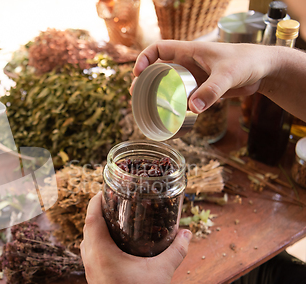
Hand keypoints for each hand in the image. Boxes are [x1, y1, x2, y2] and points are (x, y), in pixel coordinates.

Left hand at [80, 192, 191, 283]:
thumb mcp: (162, 271)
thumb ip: (176, 250)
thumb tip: (187, 233)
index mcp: (101, 252)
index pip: (91, 219)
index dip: (95, 202)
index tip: (102, 192)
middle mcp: (91, 260)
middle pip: (87, 229)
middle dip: (97, 214)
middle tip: (111, 204)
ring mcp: (90, 272)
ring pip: (86, 243)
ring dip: (95, 230)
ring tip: (112, 222)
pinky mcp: (93, 281)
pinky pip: (90, 256)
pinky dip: (96, 245)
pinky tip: (113, 247)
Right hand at [131, 41, 275, 112]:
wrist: (264, 70)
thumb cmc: (247, 62)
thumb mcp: (228, 75)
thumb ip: (211, 91)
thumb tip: (193, 109)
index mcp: (189, 51)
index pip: (159, 49)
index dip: (145, 59)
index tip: (138, 73)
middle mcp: (187, 64)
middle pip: (158, 70)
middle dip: (144, 81)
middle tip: (136, 96)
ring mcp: (193, 78)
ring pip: (168, 86)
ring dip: (156, 95)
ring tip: (146, 108)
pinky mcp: (201, 90)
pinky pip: (181, 98)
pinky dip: (173, 106)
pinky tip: (169, 117)